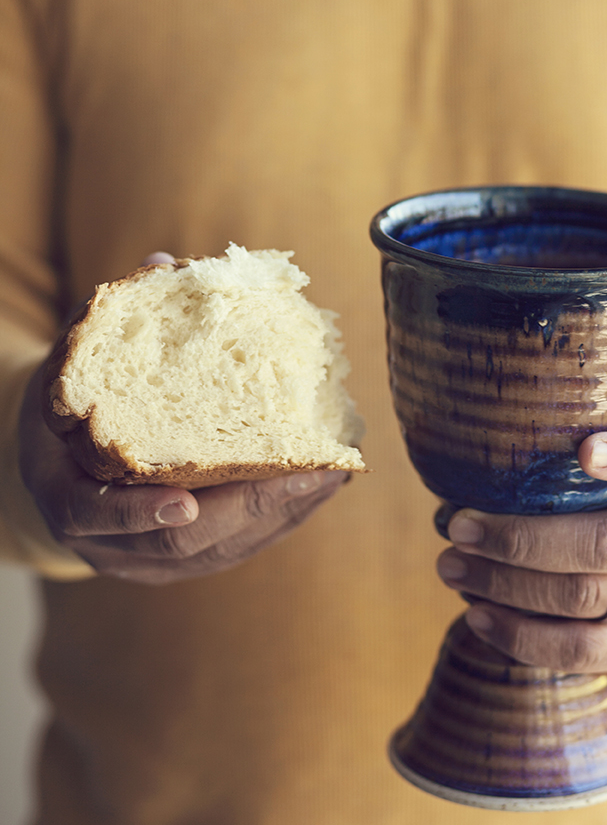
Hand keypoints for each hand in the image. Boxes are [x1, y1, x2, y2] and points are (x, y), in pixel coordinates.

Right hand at [17, 252, 349, 583]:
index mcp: (63, 493)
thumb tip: (163, 263)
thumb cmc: (75, 408)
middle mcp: (105, 542)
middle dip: (246, 510)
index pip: (94, 514)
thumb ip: (113, 328)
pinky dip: (282, 519)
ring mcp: (146, 561)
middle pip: (176, 544)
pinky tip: (323, 486)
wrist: (59, 467)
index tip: (184, 500)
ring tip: (329, 475)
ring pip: (217, 552)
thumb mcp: (77, 370)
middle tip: (303, 475)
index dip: (136, 512)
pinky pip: (239, 548)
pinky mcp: (187, 561)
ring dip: (278, 515)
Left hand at [436, 427, 606, 677]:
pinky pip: (582, 650)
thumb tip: (467, 467)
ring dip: (507, 586)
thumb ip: (578, 457)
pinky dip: (521, 636)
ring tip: (452, 568)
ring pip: (585, 598)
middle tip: (459, 527)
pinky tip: (477, 615)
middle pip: (606, 543)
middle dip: (521, 539)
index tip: (586, 450)